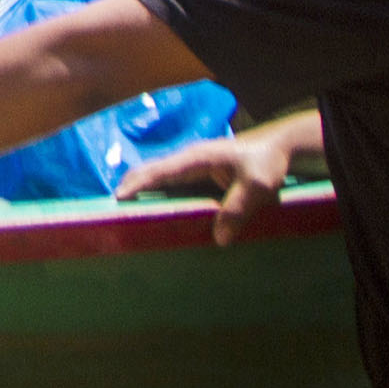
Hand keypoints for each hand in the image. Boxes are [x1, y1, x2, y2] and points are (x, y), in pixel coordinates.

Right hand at [115, 131, 296, 243]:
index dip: (136, 184)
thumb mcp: (256, 187)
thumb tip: (218, 239)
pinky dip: (153, 194)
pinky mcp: (198, 176)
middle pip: (149, 172)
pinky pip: (169, 185)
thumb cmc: (266, 162)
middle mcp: (187, 160)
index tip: (116, 200)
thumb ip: (237, 209)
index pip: (158, 170)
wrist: (279, 148)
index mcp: (195, 158)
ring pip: (156, 178)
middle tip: (108, 213)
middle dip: (128, 188)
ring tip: (121, 216)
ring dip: (138, 192)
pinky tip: (151, 212)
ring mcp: (191, 167)